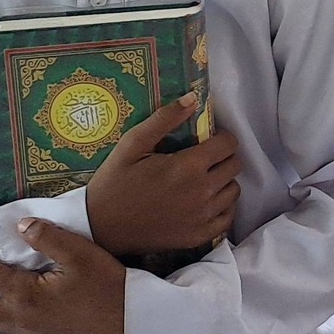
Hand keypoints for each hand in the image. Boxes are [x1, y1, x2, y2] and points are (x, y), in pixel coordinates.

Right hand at [85, 94, 239, 258]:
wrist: (99, 227)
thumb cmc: (114, 182)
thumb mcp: (132, 144)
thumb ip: (164, 118)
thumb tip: (192, 97)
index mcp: (189, 166)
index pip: (229, 144)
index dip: (221, 137)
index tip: (207, 139)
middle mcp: (202, 192)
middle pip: (234, 165)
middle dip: (222, 157)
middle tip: (202, 158)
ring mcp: (202, 217)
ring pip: (233, 190)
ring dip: (223, 181)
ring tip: (202, 179)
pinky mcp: (198, 236)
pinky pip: (227, 217)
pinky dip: (222, 207)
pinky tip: (206, 201)